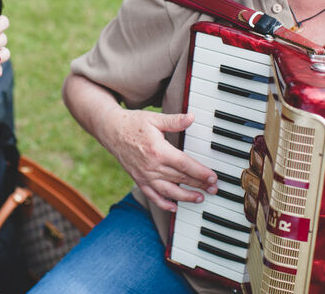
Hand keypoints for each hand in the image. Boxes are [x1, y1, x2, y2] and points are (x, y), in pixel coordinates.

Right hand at [99, 108, 216, 211]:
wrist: (110, 131)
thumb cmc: (133, 123)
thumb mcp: (154, 118)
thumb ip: (174, 121)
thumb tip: (192, 118)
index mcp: (158, 151)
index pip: (185, 165)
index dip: (201, 172)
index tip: (213, 177)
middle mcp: (152, 166)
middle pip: (180, 179)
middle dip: (199, 185)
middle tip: (214, 189)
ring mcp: (145, 175)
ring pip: (169, 191)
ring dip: (186, 197)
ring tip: (200, 198)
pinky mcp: (138, 180)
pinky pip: (153, 196)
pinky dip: (164, 204)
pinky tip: (175, 207)